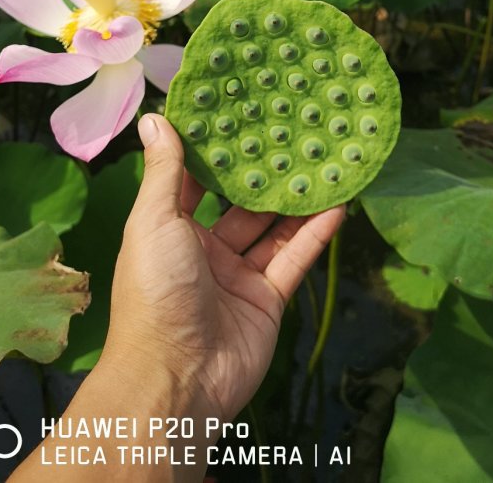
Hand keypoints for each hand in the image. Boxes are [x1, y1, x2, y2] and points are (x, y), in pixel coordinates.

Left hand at [104, 113, 344, 422]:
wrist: (176, 377)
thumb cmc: (155, 291)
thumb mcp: (154, 221)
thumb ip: (164, 171)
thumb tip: (155, 117)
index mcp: (170, 230)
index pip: (196, 181)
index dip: (216, 151)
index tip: (240, 114)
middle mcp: (205, 250)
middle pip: (241, 204)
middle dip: (265, 174)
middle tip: (294, 133)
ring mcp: (238, 276)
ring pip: (273, 229)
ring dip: (296, 199)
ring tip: (324, 160)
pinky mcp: (268, 300)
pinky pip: (295, 259)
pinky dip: (315, 233)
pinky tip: (338, 204)